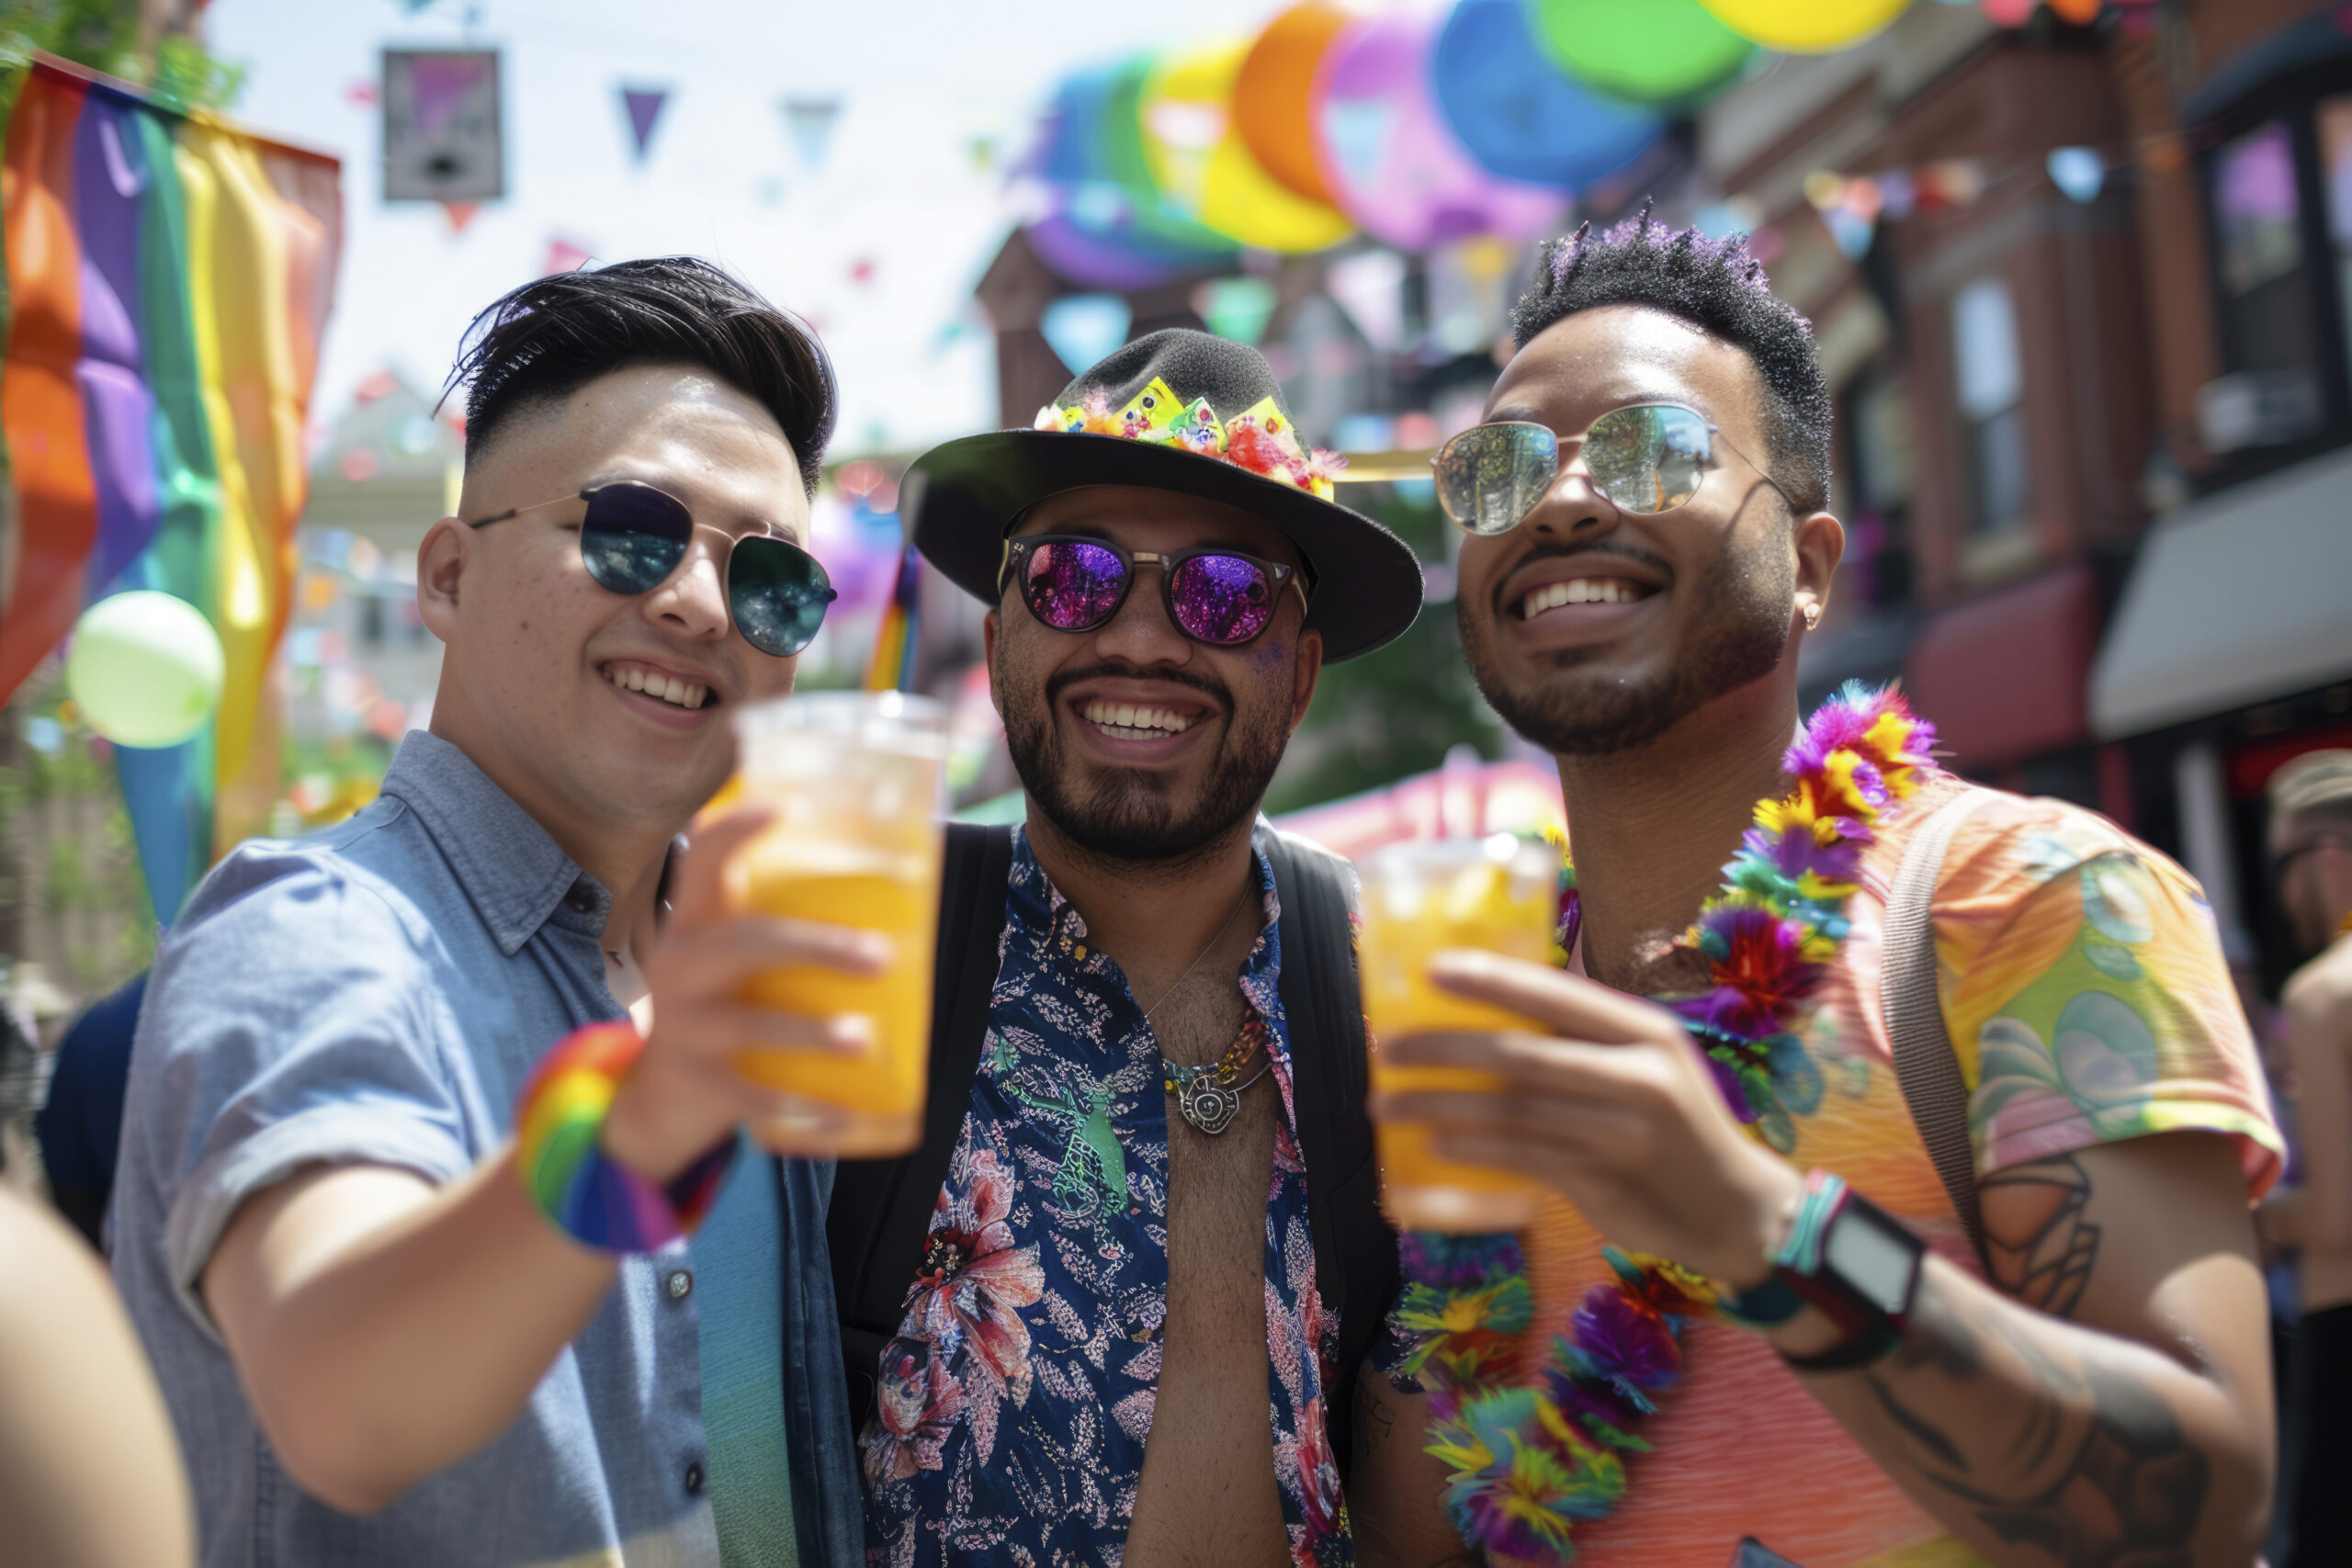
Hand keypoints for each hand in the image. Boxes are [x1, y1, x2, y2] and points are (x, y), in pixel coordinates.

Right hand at [600, 805, 890, 1179]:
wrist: (662, 1096)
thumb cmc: (730, 1005)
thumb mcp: (739, 962)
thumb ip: (789, 930)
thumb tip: (907, 901)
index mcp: (696, 922)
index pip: (703, 859)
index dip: (735, 829)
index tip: (785, 806)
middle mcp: (679, 965)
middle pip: (743, 943)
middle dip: (815, 946)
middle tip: (880, 957)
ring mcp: (680, 1026)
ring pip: (747, 1023)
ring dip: (810, 1030)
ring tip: (864, 1038)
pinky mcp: (694, 1082)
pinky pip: (751, 1096)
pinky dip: (802, 1106)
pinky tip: (845, 1114)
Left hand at [1368, 949, 1803, 1286]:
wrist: (1737, 1210)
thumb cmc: (1675, 1129)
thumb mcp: (1648, 1068)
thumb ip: (1584, 1045)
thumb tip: (1488, 1019)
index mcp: (1643, 1031)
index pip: (1554, 994)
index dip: (1490, 979)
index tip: (1430, 971)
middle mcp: (1637, 1074)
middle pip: (1521, 1051)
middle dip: (1443, 1046)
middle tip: (1386, 1046)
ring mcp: (1623, 1131)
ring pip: (1513, 1108)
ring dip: (1440, 1104)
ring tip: (1386, 1102)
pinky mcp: (1607, 1181)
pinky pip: (1525, 1158)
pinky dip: (1475, 1149)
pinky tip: (1436, 1144)